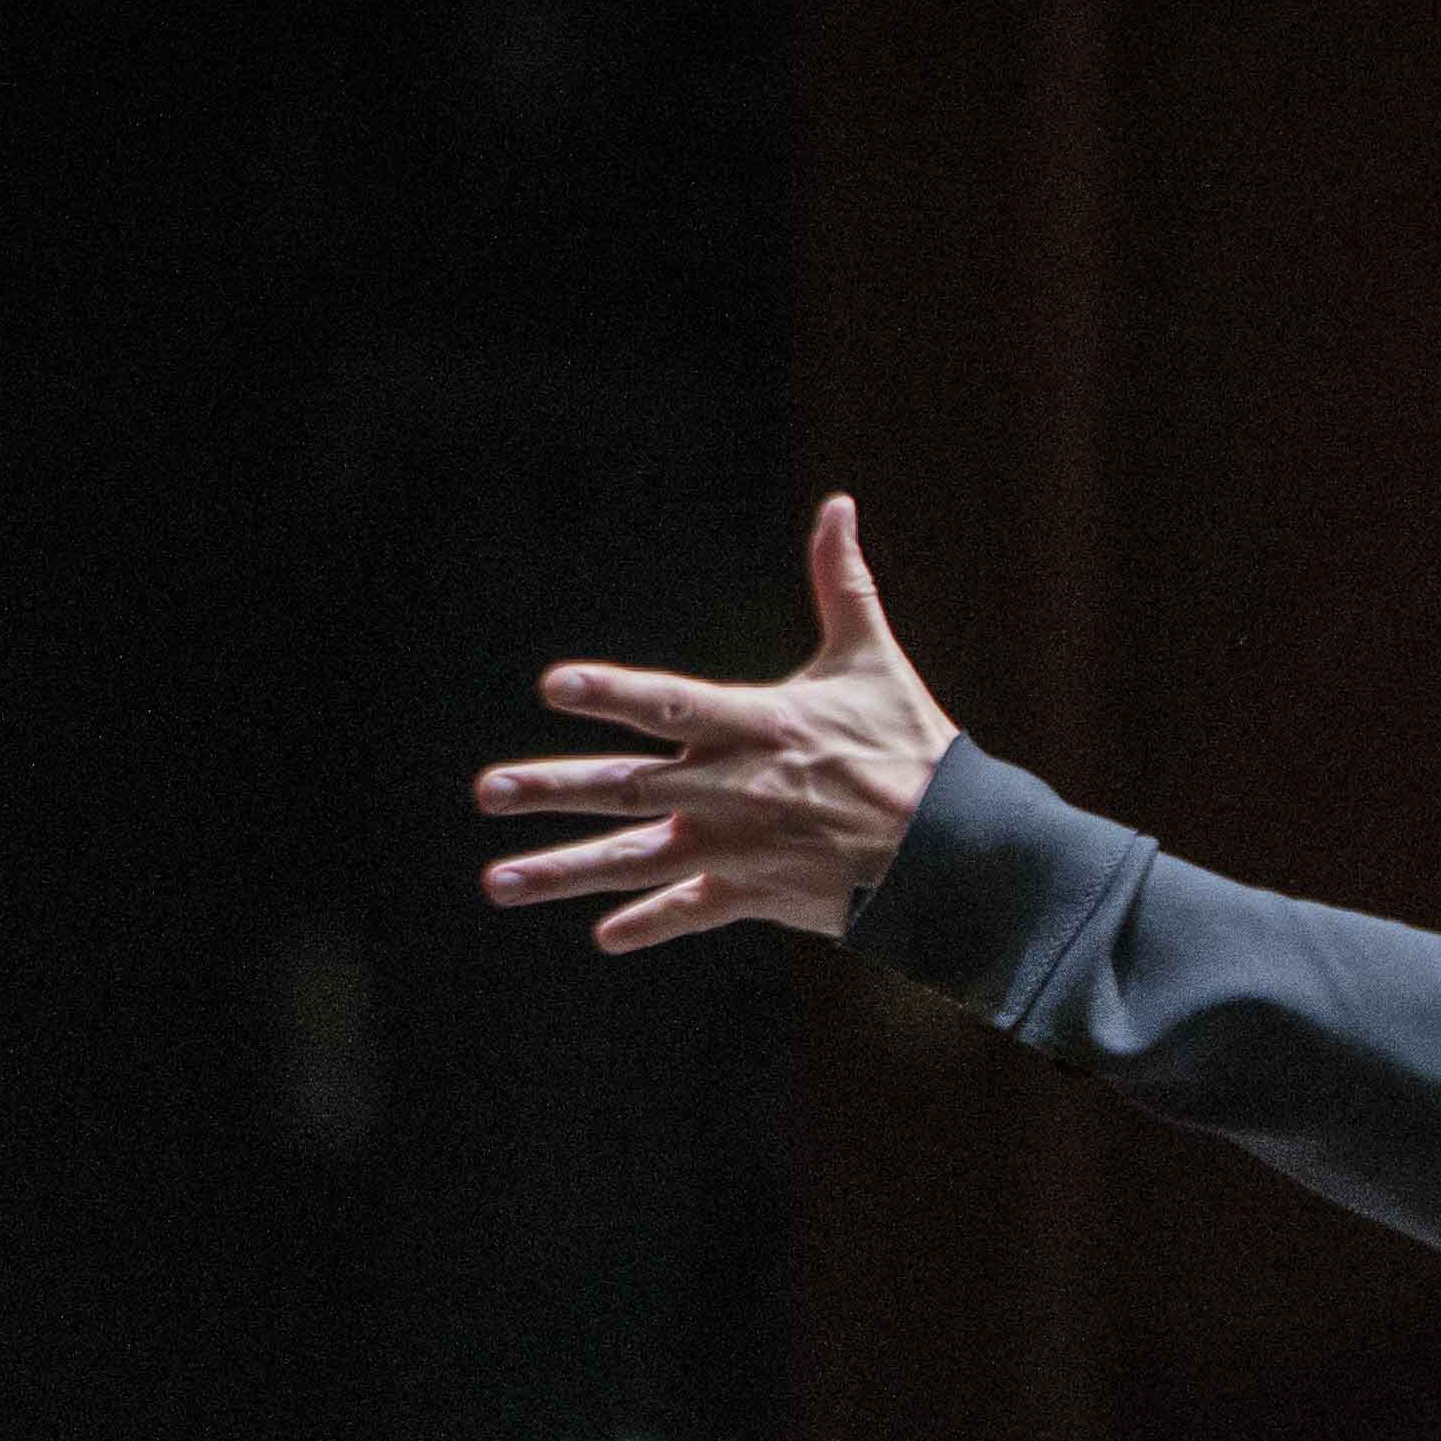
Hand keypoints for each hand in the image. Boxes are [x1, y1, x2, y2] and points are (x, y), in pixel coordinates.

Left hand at [478, 495, 960, 953]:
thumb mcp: (873, 659)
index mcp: (756, 724)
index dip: (611, 691)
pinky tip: (603, 937)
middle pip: (624, 785)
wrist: (954, 850)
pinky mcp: (757, 894)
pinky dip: (649, 924)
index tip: (552, 686)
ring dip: (564, 872)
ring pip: (635, 859)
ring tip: (498, 882)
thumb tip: (838, 503)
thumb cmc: (912, 748)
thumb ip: (841, 582)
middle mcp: (732, 788)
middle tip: (486, 791)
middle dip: (550, 789)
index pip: (669, 702)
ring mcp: (738, 846)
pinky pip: (690, 911)